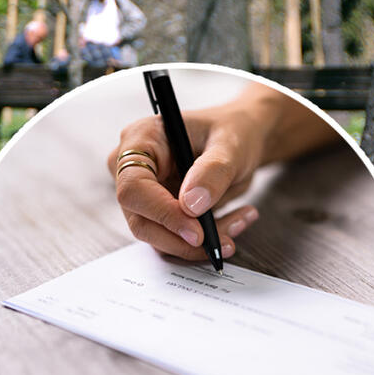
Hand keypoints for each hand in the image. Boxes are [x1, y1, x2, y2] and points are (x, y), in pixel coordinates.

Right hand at [108, 108, 262, 260]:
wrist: (241, 141)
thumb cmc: (232, 131)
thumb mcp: (232, 144)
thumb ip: (213, 171)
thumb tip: (191, 205)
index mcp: (140, 140)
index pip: (133, 187)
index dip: (162, 213)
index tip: (197, 232)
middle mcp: (132, 169)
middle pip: (140, 220)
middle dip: (183, 239)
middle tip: (224, 240)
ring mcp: (142, 195)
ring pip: (158, 237)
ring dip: (198, 243)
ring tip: (238, 223)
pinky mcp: (156, 214)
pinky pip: (173, 239)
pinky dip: (204, 242)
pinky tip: (233, 223)